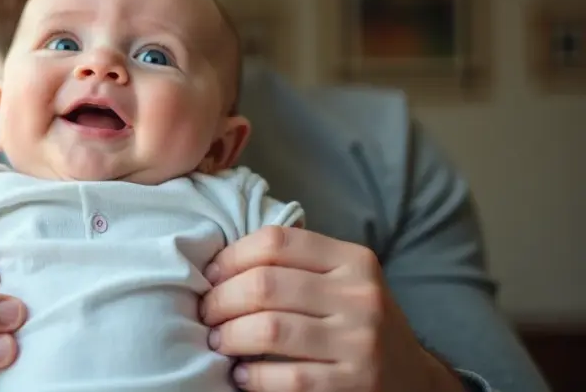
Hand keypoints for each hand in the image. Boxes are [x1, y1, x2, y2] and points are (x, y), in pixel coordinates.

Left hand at [200, 226, 463, 391]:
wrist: (413, 379)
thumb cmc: (358, 324)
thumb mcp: (343, 282)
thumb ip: (297, 266)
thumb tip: (221, 263)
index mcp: (354, 260)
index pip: (277, 242)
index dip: (231, 257)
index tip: (211, 276)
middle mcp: (360, 296)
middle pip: (265, 284)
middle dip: (221, 300)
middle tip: (207, 313)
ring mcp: (359, 342)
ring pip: (269, 329)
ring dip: (229, 336)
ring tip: (218, 341)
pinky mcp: (353, 384)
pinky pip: (287, 378)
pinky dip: (253, 376)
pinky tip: (241, 375)